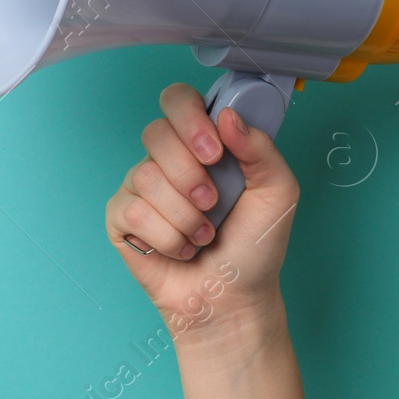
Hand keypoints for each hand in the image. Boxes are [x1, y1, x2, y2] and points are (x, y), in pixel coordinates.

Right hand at [104, 83, 300, 339]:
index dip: (189, 118)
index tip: (214, 152)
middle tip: (212, 203)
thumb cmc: (254, 248)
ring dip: (184, 217)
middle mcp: (166, 160)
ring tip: (202, 236)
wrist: (234, 299)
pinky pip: (131, 211)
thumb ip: (261, 149)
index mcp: (202, 144)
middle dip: (189, 176)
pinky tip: (180, 249)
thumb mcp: (278, 195)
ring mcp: (139, 188)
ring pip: (145, 178)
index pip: (177, 100)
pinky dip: (166, 238)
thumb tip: (227, 117)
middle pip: (155, 134)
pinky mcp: (121, 219)